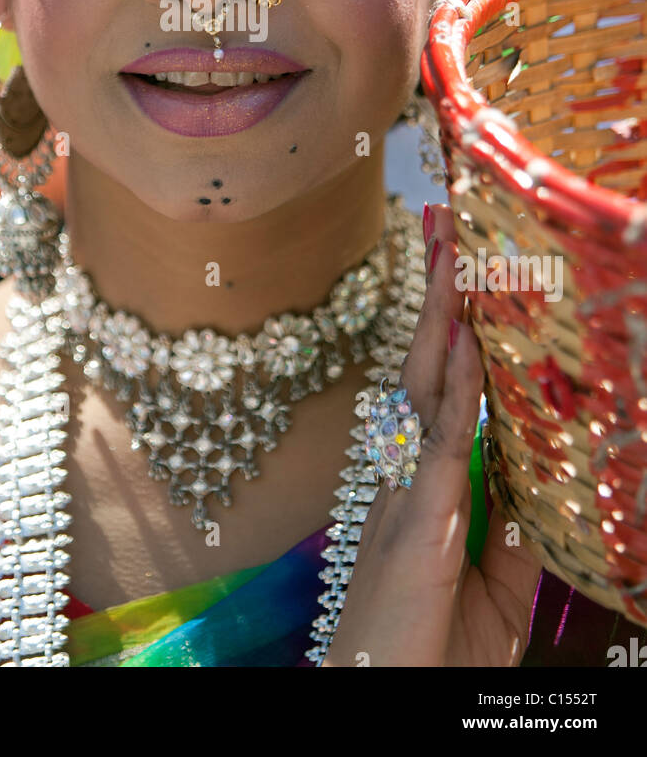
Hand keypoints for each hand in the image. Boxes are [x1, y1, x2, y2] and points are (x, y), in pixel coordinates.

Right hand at [322, 202, 541, 666]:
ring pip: (426, 382)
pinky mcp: (418, 523)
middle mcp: (405, 471)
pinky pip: (442, 440)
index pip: (436, 386)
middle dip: (436, 292)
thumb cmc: (428, 653)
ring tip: (450, 248)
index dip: (447, 325)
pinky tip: (472, 341)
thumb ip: (516, 531)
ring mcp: (405, 490)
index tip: (458, 270)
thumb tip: (541, 482)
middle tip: (442, 223)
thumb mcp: (496, 589)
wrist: (385, 702)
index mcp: (419, 483)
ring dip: (442, 313)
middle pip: (424, 363)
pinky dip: (459, 385)